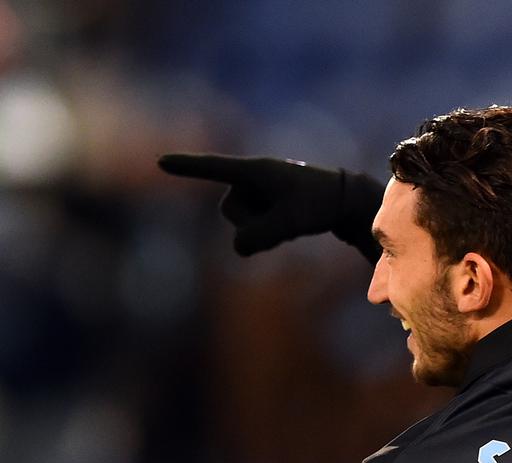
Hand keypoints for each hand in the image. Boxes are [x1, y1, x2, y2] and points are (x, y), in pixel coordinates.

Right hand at [157, 153, 384, 262]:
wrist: (345, 201)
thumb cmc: (319, 204)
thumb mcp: (290, 222)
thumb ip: (259, 236)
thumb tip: (237, 248)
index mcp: (255, 170)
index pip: (214, 168)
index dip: (187, 168)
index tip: (161, 162)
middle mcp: (251, 178)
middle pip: (230, 212)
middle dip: (253, 222)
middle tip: (288, 215)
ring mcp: (257, 192)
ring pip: (240, 223)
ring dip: (263, 229)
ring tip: (292, 218)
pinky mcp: (264, 205)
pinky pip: (252, 228)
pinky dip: (268, 233)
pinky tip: (289, 225)